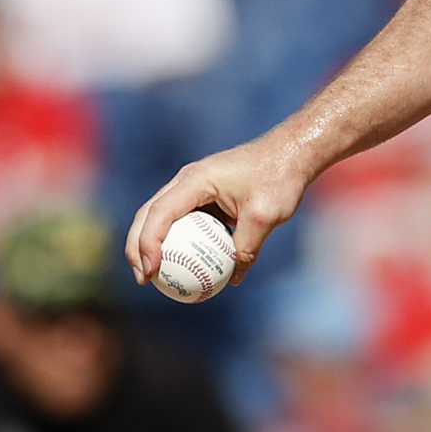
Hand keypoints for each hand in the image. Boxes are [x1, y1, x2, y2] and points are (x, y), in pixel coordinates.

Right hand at [127, 133, 312, 289]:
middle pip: (148, 215)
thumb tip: (232, 279)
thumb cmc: (280, 177)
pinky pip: (184, 222)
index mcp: (195, 180)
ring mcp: (193, 188)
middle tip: (142, 280)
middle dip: (137, 247)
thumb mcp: (266, 216)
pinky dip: (178, 242)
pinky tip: (185, 267)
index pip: (159, 214)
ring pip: (161, 218)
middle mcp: (187, 181)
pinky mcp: (204, 196)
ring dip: (152, 245)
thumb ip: (246, 247)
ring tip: (154, 278)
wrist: (293, 152)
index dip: (147, 244)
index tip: (150, 272)